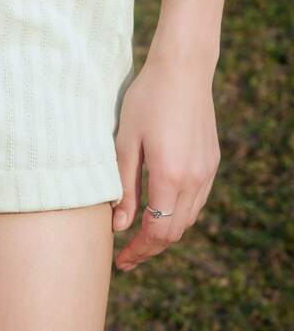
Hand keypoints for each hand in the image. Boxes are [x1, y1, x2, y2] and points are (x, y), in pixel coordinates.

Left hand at [111, 49, 220, 270]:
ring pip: (188, 218)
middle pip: (175, 231)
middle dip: (150, 248)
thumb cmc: (145, 100)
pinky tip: (159, 211)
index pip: (157, 231)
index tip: (120, 261)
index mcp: (170, 176)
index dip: (138, 251)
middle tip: (125, 258)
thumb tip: (119, 227)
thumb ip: (124, 187)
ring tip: (139, 239)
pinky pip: (196, 200)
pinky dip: (178, 214)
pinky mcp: (211, 161)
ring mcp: (207, 171)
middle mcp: (195, 179)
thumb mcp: (125, 142)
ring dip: (165, 233)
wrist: (182, 69)